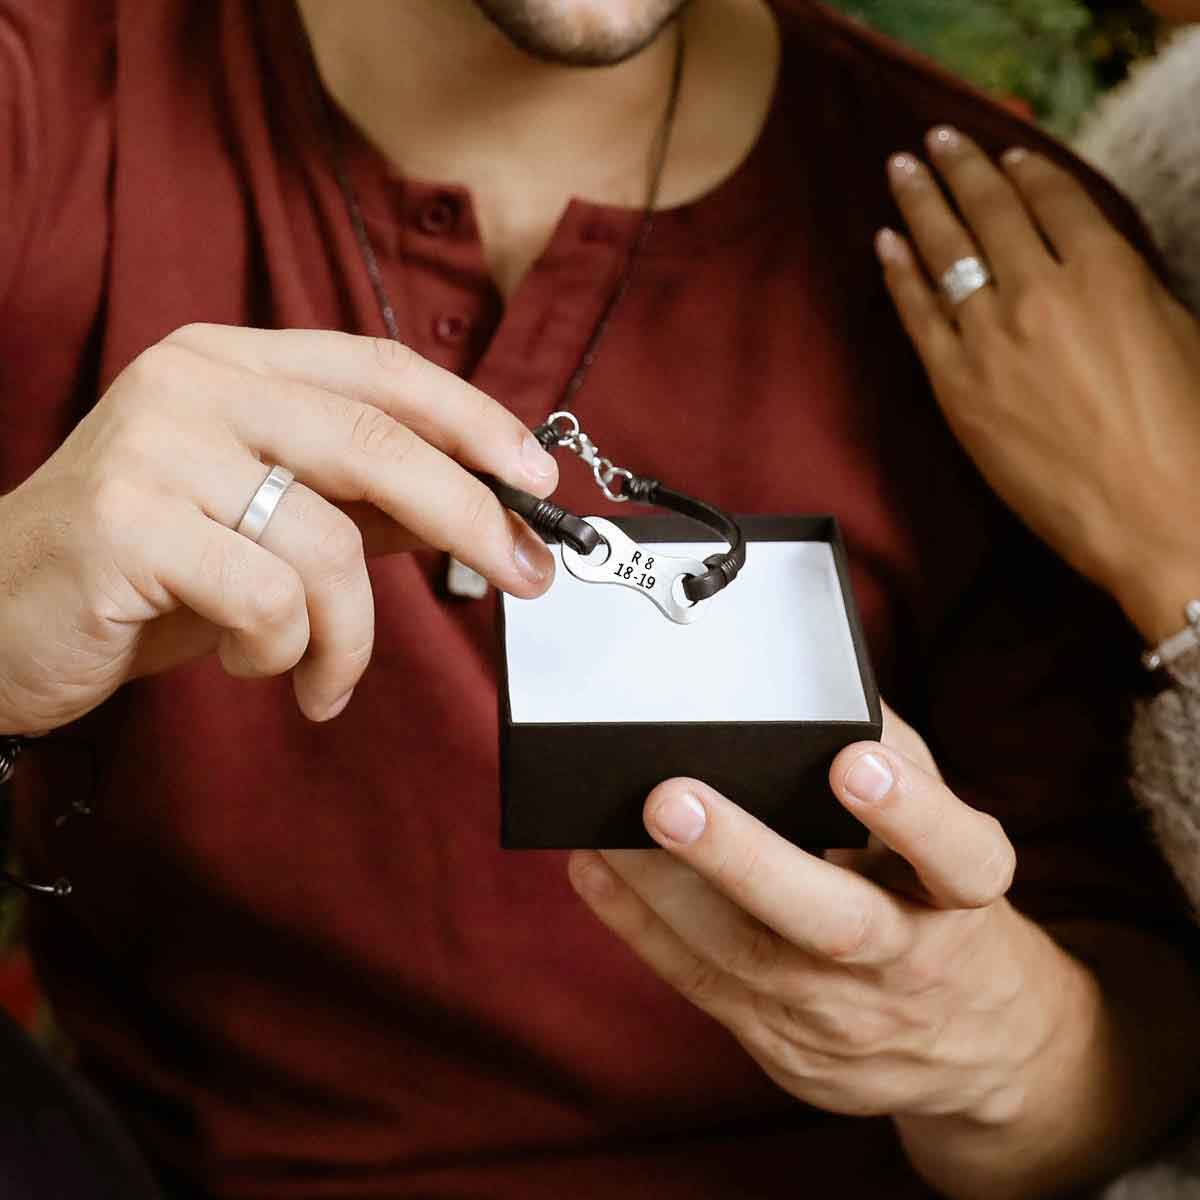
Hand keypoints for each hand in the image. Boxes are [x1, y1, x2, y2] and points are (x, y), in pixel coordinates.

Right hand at [0, 324, 558, 731]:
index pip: (383, 372)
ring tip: (322, 674)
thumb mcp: (269, 526)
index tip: (537, 479)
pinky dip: (286, 654)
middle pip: (377, 442)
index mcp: (233, 364)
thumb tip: (484, 510)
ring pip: (330, 542)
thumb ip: (365, 505)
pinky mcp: (126, 522)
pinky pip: (269, 600)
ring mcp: (155, 446)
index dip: (475, 421)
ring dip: (350, 634)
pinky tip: (254, 667)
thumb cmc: (148, 571)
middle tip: (524, 576)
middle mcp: (194, 384)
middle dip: (470, 518)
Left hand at [567, 704, 1079, 1126]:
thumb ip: (895, 756)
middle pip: (833, 922)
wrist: (966, 1041)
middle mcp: (905, 960)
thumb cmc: (933, 897)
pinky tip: (595, 868)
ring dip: (663, 888)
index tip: (854, 761)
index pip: (959, 859)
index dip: (911, 813)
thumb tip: (813, 681)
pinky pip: (699, 981)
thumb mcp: (944, 830)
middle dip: (747, 861)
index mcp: (960, 896)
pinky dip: (639, 924)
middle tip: (673, 800)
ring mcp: (837, 1013)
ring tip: (608, 824)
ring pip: (744, 955)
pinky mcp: (779, 1040)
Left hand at [877, 126, 1199, 641]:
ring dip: (919, 204)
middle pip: (990, 213)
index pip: (1055, 200)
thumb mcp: (1176, 334)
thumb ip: (1124, 289)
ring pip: (946, 254)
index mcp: (1108, 271)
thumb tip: (1087, 269)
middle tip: (934, 141)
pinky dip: (899, 275)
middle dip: (960, 168)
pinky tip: (885, 244)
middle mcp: (1041, 292)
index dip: (1026, 171)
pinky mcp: (956, 387)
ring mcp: (990, 339)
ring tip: (901, 170)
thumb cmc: (1183, 433)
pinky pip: (918, 316)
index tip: (1005, 152)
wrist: (1149, 515)